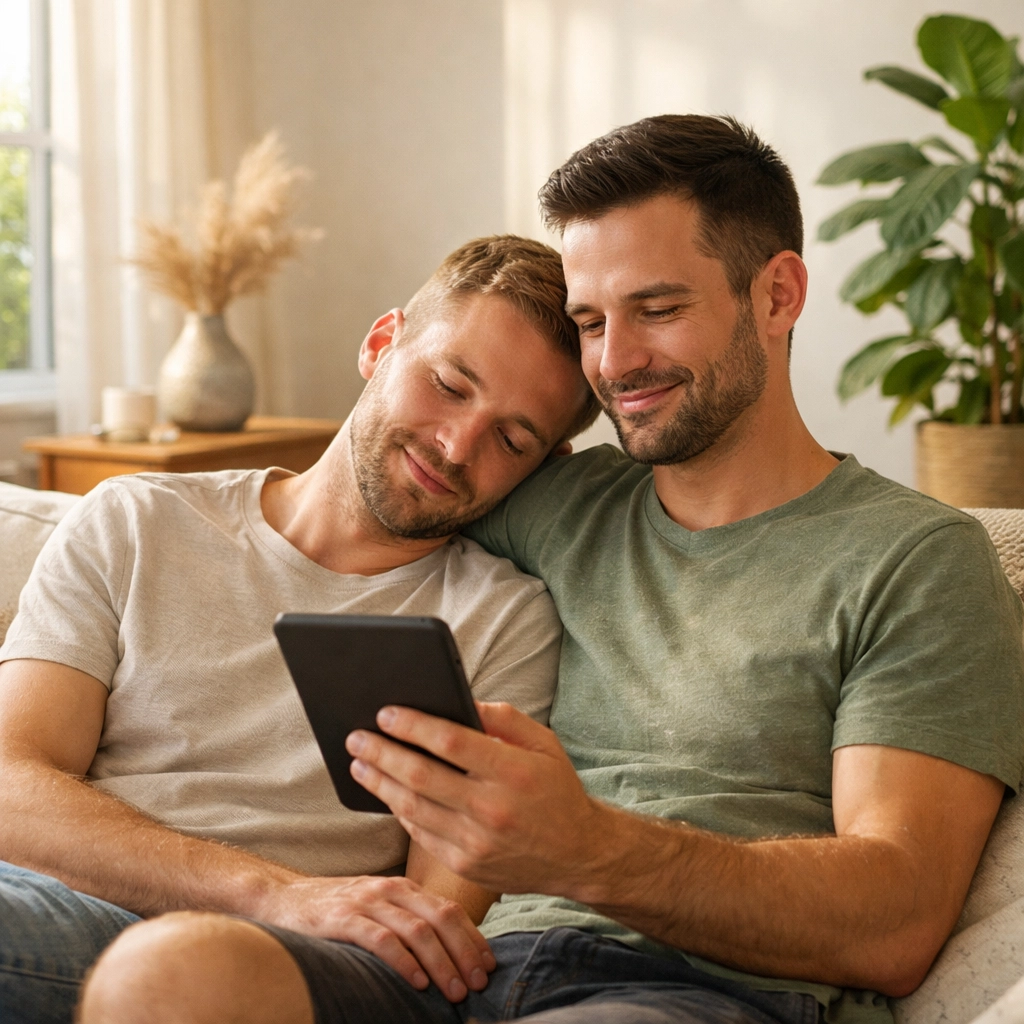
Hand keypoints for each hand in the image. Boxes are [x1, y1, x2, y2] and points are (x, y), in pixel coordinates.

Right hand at [253, 874, 494, 1000]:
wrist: (282, 898)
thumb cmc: (336, 909)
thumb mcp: (378, 908)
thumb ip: (407, 921)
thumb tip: (448, 955)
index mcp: (404, 887)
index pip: (449, 909)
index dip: (474, 938)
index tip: (489, 967)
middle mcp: (390, 889)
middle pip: (441, 918)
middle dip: (465, 952)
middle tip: (478, 983)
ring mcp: (367, 902)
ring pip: (417, 929)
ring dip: (442, 962)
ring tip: (455, 990)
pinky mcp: (343, 919)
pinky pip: (382, 939)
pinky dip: (405, 962)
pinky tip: (417, 983)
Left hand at [346, 702, 608, 895]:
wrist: (578, 854)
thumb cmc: (556, 789)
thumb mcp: (544, 743)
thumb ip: (503, 718)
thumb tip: (460, 702)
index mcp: (512, 771)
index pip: (450, 743)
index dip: (413, 726)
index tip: (386, 713)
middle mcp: (492, 809)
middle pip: (421, 776)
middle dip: (381, 753)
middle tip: (356, 736)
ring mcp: (476, 842)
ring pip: (412, 807)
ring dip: (379, 783)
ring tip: (359, 762)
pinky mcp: (466, 865)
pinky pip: (421, 833)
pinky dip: (399, 809)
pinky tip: (386, 791)